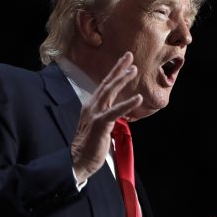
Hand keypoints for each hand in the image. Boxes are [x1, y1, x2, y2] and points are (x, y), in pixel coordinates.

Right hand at [71, 52, 142, 182]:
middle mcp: (92, 106)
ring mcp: (95, 114)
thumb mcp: (97, 125)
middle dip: (118, 68)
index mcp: (91, 106)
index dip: (114, 72)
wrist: (78, 160)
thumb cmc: (89, 145)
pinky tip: (138, 98)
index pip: (104, 85)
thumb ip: (105, 115)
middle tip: (129, 56)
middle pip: (107, 83)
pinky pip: (115, 111)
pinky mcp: (100, 124)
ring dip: (122, 79)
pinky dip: (127, 104)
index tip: (125, 61)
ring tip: (134, 70)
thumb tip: (114, 111)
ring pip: (109, 92)